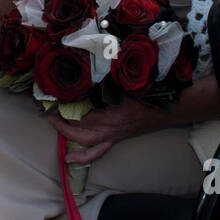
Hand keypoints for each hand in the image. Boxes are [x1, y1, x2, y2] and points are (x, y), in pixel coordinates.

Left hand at [50, 76, 219, 163]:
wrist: (169, 107)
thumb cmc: (148, 90)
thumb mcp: (126, 78)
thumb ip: (108, 73)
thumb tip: (92, 61)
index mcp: (112, 109)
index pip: (83, 108)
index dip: (66, 102)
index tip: (54, 93)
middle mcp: (110, 125)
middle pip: (79, 125)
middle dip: (61, 118)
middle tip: (49, 107)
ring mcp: (112, 134)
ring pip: (85, 139)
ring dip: (67, 132)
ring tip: (54, 123)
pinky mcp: (115, 138)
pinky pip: (97, 151)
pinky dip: (82, 155)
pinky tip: (69, 159)